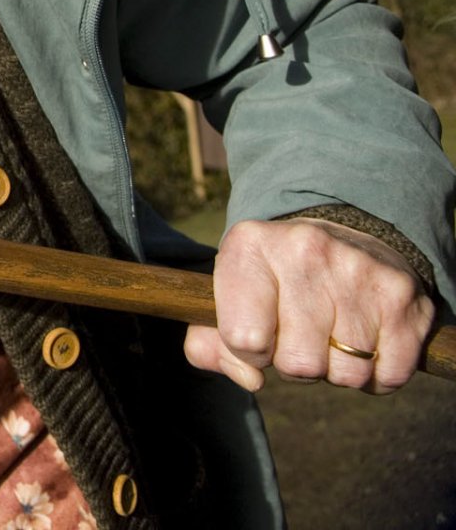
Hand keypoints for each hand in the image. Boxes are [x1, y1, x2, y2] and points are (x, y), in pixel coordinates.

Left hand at [183, 217, 433, 393]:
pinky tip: (367, 342)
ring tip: (332, 334)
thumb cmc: (274, 280)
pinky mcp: (403, 296)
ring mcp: (360, 271)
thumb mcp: (228, 296)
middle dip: (297, 364)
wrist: (345, 237)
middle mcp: (306, 251)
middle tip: (301, 335)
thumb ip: (210, 343)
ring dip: (338, 369)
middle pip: (299, 363)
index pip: (244, 339)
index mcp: (250, 246)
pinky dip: (378, 374)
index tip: (260, 335)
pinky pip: (390, 375)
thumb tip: (243, 375)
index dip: (251, 353)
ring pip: (347, 374)